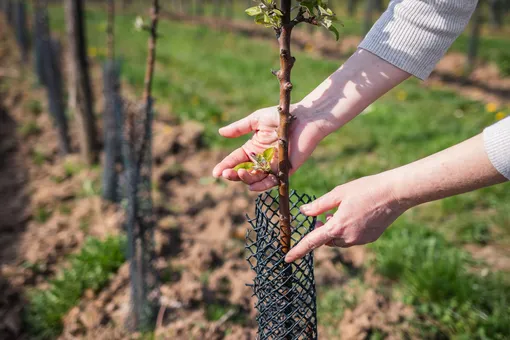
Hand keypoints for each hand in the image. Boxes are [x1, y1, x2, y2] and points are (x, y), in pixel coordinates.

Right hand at [212, 105, 329, 190]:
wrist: (304, 117)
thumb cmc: (280, 115)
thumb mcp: (256, 120)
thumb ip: (239, 128)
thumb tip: (220, 132)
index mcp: (253, 147)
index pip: (236, 159)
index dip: (225, 166)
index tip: (216, 172)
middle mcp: (261, 159)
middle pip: (243, 172)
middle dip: (233, 175)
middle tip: (225, 174)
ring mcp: (272, 165)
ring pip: (255, 179)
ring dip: (246, 179)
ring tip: (239, 173)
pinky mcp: (285, 169)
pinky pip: (272, 181)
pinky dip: (262, 185)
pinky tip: (252, 186)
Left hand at [285, 174, 409, 261]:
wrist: (395, 193)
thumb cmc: (365, 189)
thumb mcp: (338, 193)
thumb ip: (319, 205)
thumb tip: (304, 212)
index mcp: (337, 227)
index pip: (312, 242)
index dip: (298, 250)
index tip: (286, 259)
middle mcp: (348, 238)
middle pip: (326, 240)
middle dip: (321, 230)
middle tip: (323, 216)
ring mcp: (361, 239)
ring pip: (340, 240)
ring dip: (334, 230)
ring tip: (339, 212)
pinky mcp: (371, 238)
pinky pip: (353, 238)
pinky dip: (348, 230)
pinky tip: (354, 214)